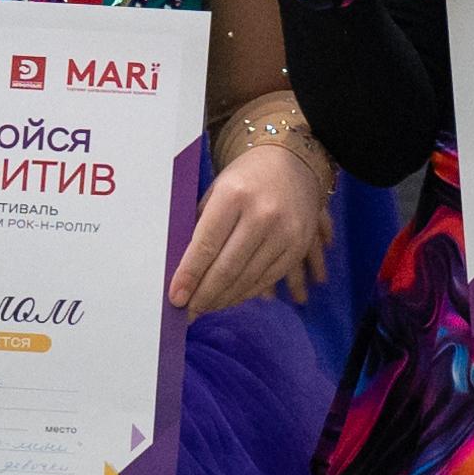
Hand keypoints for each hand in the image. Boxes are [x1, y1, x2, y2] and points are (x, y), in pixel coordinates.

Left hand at [177, 131, 329, 314]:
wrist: (292, 162)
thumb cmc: (245, 178)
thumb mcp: (217, 190)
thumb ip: (200, 226)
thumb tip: (182, 271)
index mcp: (234, 195)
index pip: (206, 244)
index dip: (189, 275)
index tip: (175, 298)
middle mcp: (263, 214)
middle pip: (227, 268)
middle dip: (204, 295)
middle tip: (186, 312)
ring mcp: (285, 232)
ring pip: (247, 279)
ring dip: (223, 298)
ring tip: (204, 306)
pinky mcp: (298, 246)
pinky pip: (267, 279)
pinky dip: (245, 293)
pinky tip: (229, 297)